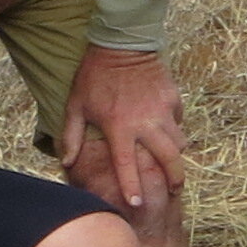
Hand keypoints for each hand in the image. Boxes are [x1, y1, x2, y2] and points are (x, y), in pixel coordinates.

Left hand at [59, 44, 185, 215]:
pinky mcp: (173, 97)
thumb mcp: (75, 105)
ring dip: (176, 154)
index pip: (127, 165)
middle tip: (174, 190)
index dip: (132, 187)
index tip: (137, 204)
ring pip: (179, 141)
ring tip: (172, 164)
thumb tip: (66, 162)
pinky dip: (174, 129)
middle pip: (169, 158)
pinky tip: (165, 130)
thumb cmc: (93, 76)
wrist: (121, 43)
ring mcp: (163, 109)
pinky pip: (178, 121)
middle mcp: (146, 122)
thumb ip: (71, 136)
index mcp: (120, 127)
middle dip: (175, 178)